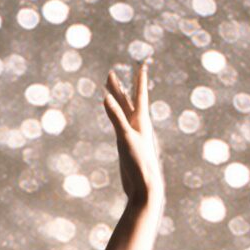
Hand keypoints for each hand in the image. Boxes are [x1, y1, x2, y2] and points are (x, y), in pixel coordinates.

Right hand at [103, 59, 163, 208]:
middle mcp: (137, 125)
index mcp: (141, 120)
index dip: (140, 79)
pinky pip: (119, 125)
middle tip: (110, 74)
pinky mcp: (126, 145)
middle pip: (127, 101)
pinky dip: (114, 117)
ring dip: (116, 101)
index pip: (140, 94)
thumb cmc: (138, 162)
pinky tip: (114, 116)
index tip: (142, 64)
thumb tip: (106, 97)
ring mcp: (131, 135)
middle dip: (119, 87)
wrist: (143, 185)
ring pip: (122, 112)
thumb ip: (116, 117)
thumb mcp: (125, 137)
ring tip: (109, 90)